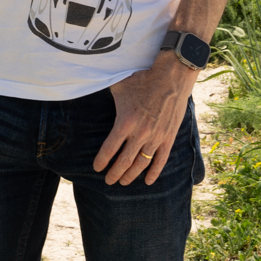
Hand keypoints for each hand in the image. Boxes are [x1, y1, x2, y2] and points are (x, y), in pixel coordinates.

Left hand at [94, 52, 195, 185]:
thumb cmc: (143, 80)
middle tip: (108, 181)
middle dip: (114, 174)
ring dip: (131, 176)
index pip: (109, 149)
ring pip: (141, 164)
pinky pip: (160, 161)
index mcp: (125, 122)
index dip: (102, 161)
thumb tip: (89, 87)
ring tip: (123, 182)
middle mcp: (140, 133)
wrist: (171, 78)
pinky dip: (154, 173)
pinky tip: (147, 181)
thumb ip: (107, 95)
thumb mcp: (119, 86)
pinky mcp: (168, 138)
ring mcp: (155, 138)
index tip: (97, 168)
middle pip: (124, 162)